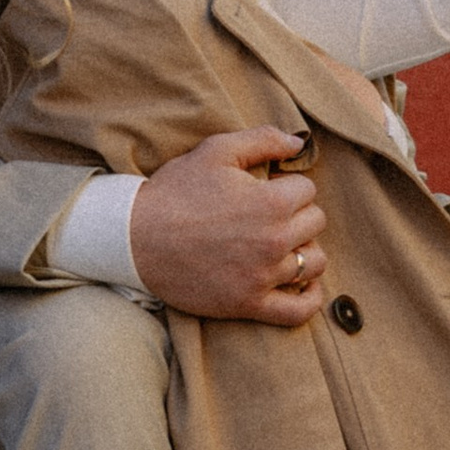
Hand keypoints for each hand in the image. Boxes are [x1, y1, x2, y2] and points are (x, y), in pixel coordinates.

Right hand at [129, 130, 327, 323]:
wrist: (135, 238)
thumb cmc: (175, 191)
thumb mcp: (216, 151)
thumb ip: (263, 139)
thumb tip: (298, 142)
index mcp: (272, 201)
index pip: (308, 189)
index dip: (286, 185)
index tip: (264, 189)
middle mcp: (275, 240)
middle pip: (315, 223)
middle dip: (296, 214)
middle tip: (266, 214)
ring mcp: (263, 276)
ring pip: (313, 262)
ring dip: (303, 250)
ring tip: (280, 244)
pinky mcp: (249, 304)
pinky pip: (299, 310)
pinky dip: (309, 298)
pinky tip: (304, 283)